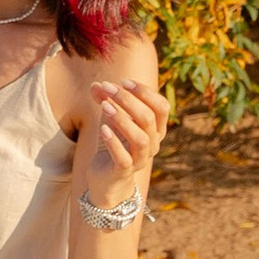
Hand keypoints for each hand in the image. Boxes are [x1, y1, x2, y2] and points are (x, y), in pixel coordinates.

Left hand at [77, 78, 164, 209]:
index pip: (162, 106)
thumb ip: (105, 100)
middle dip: (128, 100)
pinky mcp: (124, 171)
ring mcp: (140, 159)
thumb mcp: (109, 119)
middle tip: (108, 88)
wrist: (106, 176)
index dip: (145, 92)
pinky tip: (103, 128)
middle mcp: (153, 144)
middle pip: (149, 118)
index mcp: (156, 129)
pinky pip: (124, 158)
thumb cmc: (113, 142)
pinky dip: (114, 142)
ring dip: (122, 119)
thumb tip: (96, 85)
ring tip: (104, 106)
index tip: (124, 82)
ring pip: (140, 138)